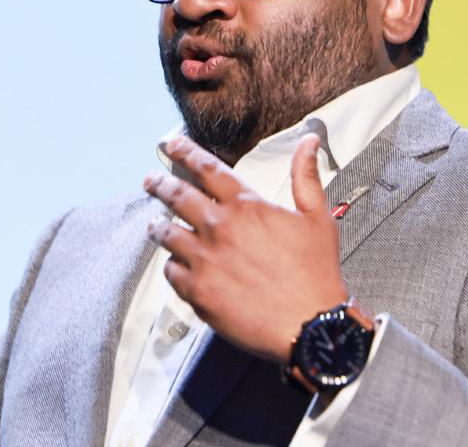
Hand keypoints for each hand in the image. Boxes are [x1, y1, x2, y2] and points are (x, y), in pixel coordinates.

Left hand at [142, 133, 348, 363]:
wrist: (308, 324)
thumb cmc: (314, 272)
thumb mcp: (316, 217)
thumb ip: (305, 177)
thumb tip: (308, 142)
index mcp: (245, 206)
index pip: (206, 168)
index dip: (185, 152)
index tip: (171, 144)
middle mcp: (218, 227)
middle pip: (176, 196)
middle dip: (159, 184)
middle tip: (150, 181)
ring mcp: (204, 259)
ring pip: (166, 234)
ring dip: (158, 226)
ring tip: (154, 225)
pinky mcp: (197, 291)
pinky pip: (171, 272)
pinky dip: (171, 266)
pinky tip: (174, 265)